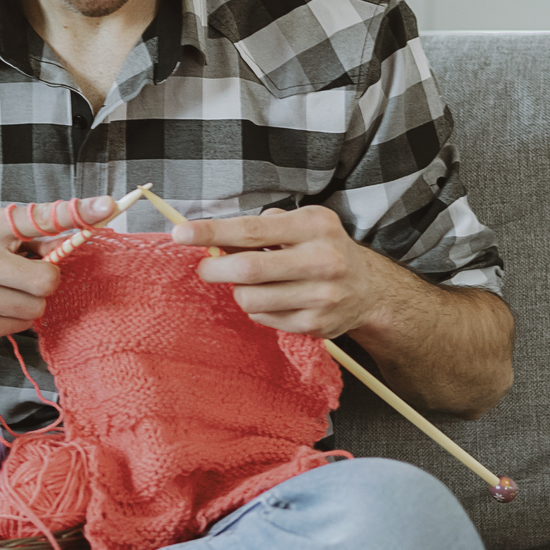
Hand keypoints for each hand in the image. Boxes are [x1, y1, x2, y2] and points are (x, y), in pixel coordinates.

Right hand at [0, 196, 120, 343]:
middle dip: (44, 281)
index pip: (41, 217)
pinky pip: (17, 327)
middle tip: (26, 277)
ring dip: (28, 304)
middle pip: (46, 279)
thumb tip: (77, 237)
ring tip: (5, 292)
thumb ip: (36, 235)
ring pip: (35, 308)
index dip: (78, 212)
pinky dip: (13, 321)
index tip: (107, 207)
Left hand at [172, 205, 422, 340]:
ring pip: (251, 298)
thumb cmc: (323, 248)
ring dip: (237, 291)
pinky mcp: (316, 324)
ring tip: (249, 282)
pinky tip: (271, 297)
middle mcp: (322, 260)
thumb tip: (214, 240)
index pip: (251, 230)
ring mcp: (321, 296)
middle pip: (248, 269)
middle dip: (215, 268)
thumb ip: (261, 228)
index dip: (211, 232)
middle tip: (205, 267)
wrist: (369, 289)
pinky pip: (264, 318)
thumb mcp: (301, 224)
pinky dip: (257, 308)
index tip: (181, 233)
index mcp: (314, 226)